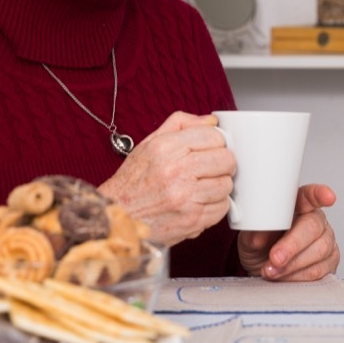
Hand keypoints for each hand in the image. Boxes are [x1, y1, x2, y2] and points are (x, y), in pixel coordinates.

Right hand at [98, 111, 234, 246]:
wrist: (116, 217)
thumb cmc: (132, 182)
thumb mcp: (149, 144)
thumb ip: (180, 125)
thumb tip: (211, 121)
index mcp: (166, 148)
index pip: (213, 137)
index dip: (215, 142)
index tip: (209, 149)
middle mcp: (177, 171)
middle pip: (226, 160)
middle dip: (222, 163)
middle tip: (210, 168)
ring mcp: (186, 198)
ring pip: (226, 184)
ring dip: (218, 184)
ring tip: (202, 186)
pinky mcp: (193, 220)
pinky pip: (222, 207)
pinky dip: (215, 205)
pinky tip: (200, 202)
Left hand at [237, 184, 339, 281]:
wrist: (263, 269)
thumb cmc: (260, 246)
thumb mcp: (249, 237)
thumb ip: (253, 233)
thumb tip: (259, 237)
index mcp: (297, 206)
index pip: (310, 195)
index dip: (320, 194)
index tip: (328, 197)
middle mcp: (315, 220)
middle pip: (313, 227)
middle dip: (292, 244)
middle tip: (275, 257)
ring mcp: (326, 241)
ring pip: (318, 251)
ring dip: (292, 264)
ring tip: (271, 270)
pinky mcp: (329, 262)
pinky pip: (318, 270)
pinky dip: (297, 276)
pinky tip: (283, 276)